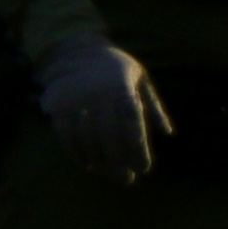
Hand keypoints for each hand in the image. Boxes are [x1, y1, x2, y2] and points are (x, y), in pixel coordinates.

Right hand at [39, 36, 166, 186]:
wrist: (79, 49)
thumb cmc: (118, 68)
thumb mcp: (141, 79)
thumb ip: (154, 107)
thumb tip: (169, 134)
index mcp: (123, 87)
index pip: (132, 123)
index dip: (138, 149)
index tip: (143, 168)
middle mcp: (100, 92)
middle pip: (110, 137)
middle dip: (119, 163)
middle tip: (126, 180)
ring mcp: (78, 99)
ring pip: (88, 139)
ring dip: (98, 161)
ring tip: (106, 171)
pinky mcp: (59, 104)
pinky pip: (66, 136)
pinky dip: (76, 154)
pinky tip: (86, 163)